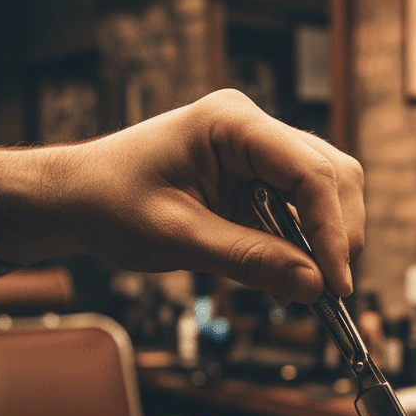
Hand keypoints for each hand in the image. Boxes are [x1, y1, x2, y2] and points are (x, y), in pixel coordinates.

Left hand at [63, 89, 361, 301]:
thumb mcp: (178, 238)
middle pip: (332, 176)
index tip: (334, 284)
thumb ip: (248, 259)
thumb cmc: (110, 202)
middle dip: (338, 236)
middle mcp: (252, 130)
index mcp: (230, 123)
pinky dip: (303, 248)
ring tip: (303, 290)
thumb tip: (313, 286)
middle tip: (326, 292)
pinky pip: (300, 212)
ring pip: (325, 193)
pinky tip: (286, 278)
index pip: (309, 171)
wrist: (77, 200)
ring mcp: (258, 153)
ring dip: (323, 243)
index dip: (332, 230)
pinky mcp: (256, 181)